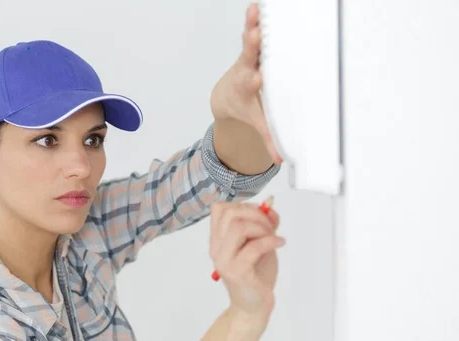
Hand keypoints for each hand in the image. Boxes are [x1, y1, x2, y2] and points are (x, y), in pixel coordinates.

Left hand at [209, 3, 281, 163]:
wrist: (226, 95)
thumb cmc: (245, 108)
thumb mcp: (254, 122)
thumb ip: (266, 139)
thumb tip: (278, 160)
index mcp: (248, 88)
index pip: (252, 85)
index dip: (255, 81)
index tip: (258, 78)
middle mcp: (246, 69)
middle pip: (249, 57)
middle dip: (252, 47)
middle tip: (254, 35)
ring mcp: (248, 56)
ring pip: (250, 39)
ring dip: (252, 24)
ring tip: (253, 10)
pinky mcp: (252, 46)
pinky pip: (252, 29)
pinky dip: (254, 18)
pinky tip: (255, 5)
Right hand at [209, 201, 284, 319]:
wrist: (254, 305)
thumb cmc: (257, 274)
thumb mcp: (261, 242)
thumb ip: (264, 224)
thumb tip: (269, 207)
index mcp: (218, 239)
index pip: (219, 209)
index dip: (243, 205)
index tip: (260, 216)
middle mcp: (216, 248)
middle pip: (229, 214)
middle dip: (255, 214)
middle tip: (270, 226)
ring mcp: (224, 260)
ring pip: (238, 227)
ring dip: (261, 227)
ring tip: (273, 236)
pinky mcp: (237, 272)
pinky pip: (253, 247)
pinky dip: (270, 241)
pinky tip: (280, 244)